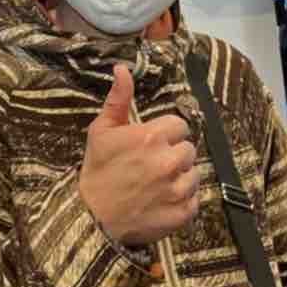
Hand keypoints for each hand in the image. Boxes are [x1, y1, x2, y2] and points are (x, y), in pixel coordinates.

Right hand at [79, 64, 199, 246]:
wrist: (91, 218)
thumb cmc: (97, 171)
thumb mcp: (102, 130)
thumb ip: (118, 99)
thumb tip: (122, 69)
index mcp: (152, 137)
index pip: (180, 126)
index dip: (166, 134)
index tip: (152, 144)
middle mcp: (168, 161)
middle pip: (189, 149)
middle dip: (174, 154)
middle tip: (152, 165)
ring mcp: (177, 189)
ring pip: (194, 174)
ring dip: (180, 177)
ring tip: (157, 184)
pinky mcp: (182, 213)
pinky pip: (195, 200)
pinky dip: (182, 201)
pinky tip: (162, 200)